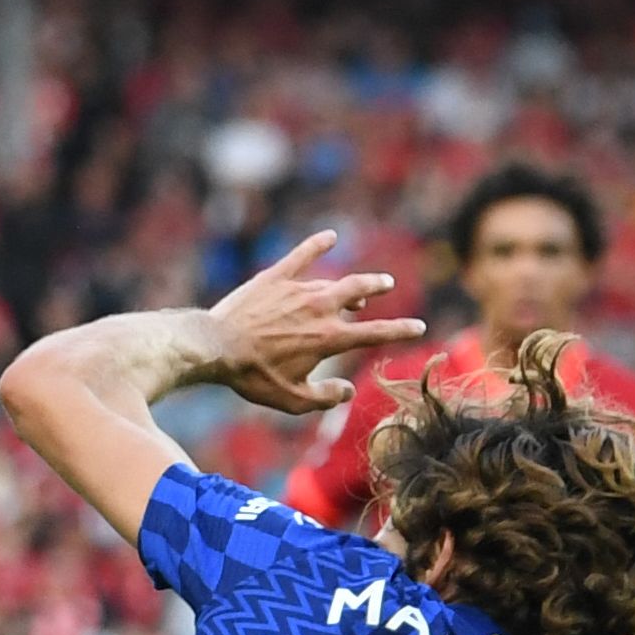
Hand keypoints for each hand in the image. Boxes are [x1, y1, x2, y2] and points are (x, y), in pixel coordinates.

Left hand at [204, 232, 429, 415]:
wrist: (215, 348)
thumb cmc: (252, 377)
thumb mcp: (291, 399)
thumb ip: (325, 397)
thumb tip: (347, 391)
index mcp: (329, 339)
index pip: (376, 332)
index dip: (401, 330)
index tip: (419, 327)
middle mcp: (320, 310)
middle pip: (359, 292)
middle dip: (376, 287)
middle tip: (386, 284)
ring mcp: (298, 290)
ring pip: (333, 281)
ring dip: (348, 284)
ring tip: (358, 288)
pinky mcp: (274, 278)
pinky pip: (300, 256)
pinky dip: (317, 244)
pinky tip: (330, 235)